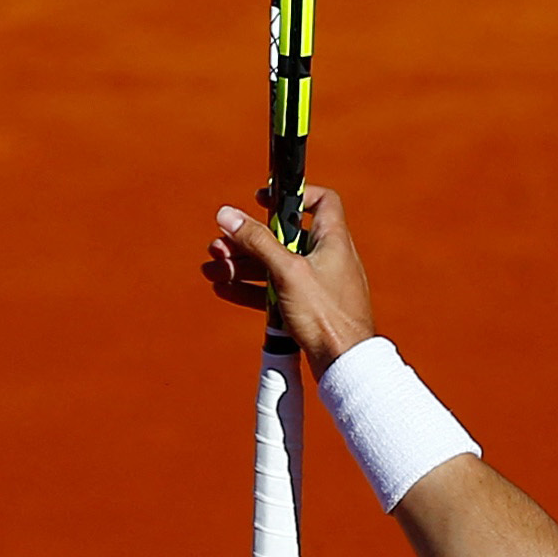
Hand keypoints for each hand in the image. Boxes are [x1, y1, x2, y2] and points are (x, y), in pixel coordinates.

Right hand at [201, 185, 376, 376]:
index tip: (264, 200)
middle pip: (283, 237)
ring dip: (242, 265)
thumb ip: (258, 241)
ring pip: (274, 265)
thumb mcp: (287, 271)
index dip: (293, 194)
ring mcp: (317, 283)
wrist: (345, 362)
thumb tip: (228, 214)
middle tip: (220, 245)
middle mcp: (327, 258)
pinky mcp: (308, 306)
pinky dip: (253, 288)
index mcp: (332, 240)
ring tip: (213, 268)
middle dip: (248, 240)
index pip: (320, 201)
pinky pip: (276, 290)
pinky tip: (224, 288)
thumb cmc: (326, 315)